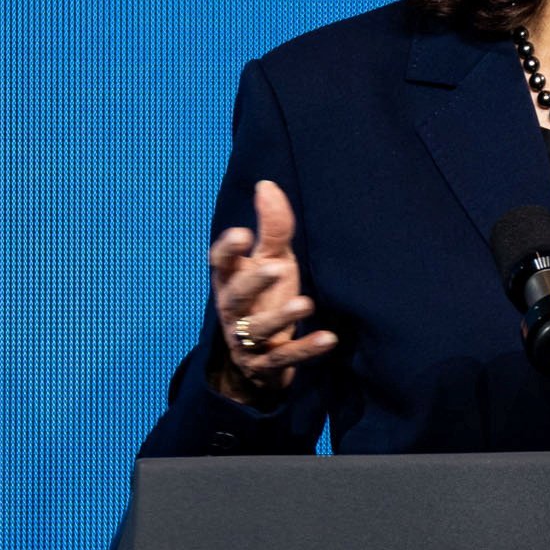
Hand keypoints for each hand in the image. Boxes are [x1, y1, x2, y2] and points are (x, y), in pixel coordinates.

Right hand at [206, 180, 335, 402]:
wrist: (259, 361)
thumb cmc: (266, 298)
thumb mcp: (271, 261)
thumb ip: (271, 228)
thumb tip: (266, 184)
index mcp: (230, 282)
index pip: (220, 265)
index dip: (227, 250)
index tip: (242, 233)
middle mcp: (234, 311)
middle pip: (235, 297)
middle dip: (253, 282)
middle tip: (276, 266)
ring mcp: (248, 341)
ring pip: (258, 330)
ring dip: (281, 317)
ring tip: (305, 302)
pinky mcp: (267, 365)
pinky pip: (285, 358)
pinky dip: (306, 349)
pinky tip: (329, 339)